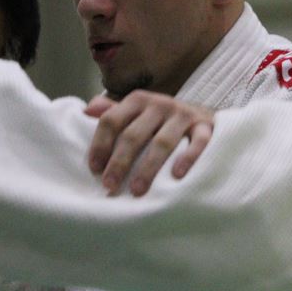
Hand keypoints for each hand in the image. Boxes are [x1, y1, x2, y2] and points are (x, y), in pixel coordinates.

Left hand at [83, 90, 214, 196]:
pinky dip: (188, 158)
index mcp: (138, 101)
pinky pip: (198, 142)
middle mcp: (159, 104)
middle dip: (120, 162)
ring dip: (148, 167)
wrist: (204, 116)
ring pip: (163, 142)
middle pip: (134, 134)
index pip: (112, 120)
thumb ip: (113, 113)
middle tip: (110, 186)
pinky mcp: (205, 126)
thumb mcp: (137, 113)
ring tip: (137, 190)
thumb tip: (85, 110)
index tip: (94, 170)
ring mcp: (183, 114)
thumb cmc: (162, 121)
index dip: (100, 145)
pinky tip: (177, 176)